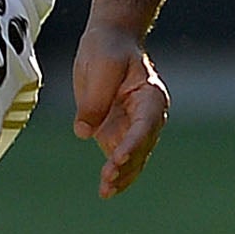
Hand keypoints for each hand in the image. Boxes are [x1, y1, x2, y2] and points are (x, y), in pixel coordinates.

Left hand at [70, 25, 168, 198]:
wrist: (107, 42)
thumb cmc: (108, 50)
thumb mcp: (100, 67)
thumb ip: (94, 100)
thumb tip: (84, 132)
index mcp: (151, 97)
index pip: (145, 124)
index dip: (134, 142)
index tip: (121, 156)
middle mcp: (147, 116)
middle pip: (141, 146)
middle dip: (126, 165)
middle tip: (108, 178)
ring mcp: (132, 127)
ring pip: (133, 158)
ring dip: (121, 175)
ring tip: (106, 191)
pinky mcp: (116, 132)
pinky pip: (119, 158)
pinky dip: (115, 174)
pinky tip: (106, 189)